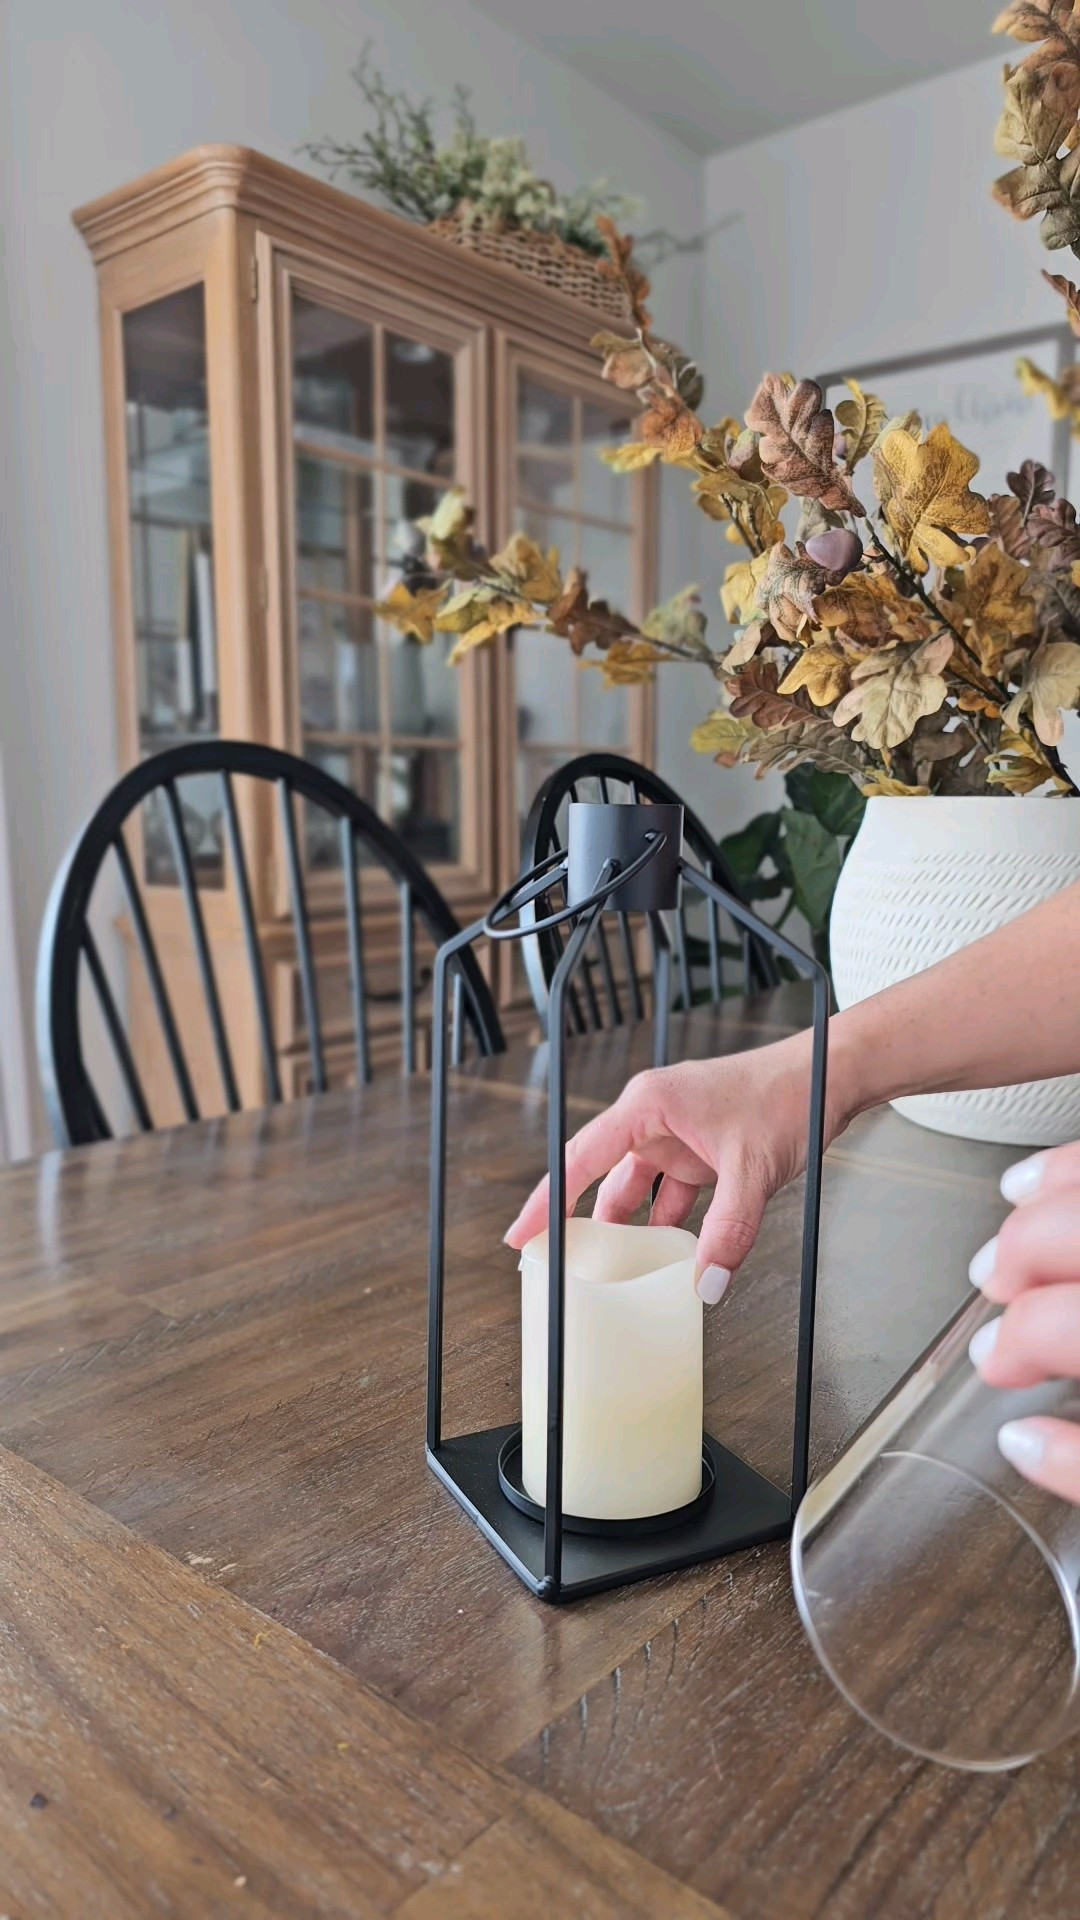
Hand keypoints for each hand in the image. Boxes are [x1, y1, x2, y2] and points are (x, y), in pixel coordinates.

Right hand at [504, 1031, 831, 1301]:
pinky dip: (667, 1227)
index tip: (522, 1234)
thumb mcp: (753, 1169)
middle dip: (580, 1221)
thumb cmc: (786, 1096)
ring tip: (611, 1274)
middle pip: (599, 1177)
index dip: (547, 1200)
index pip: (580, 1157)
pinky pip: (668, 1196)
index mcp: (647, 1106)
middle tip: (557, 1264)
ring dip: (629, 1230)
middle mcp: (652, 1119)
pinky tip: (669, 1258)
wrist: (828, 1077)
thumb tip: (707, 1283)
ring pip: (635, 1191)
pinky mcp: (698, 1151)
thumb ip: (729, 1229)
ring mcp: (675, 1136)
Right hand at [969, 1141, 1079, 1502]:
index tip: (997, 1364)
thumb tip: (1022, 1444)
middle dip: (1016, 1259)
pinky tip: (1050, 1181)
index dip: (1011, 1345)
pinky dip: (1073, 1166)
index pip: (1056, 1325)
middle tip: (995, 1289)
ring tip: (1015, 1216)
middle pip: (1065, 1236)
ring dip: (1045, 1193)